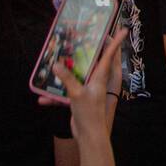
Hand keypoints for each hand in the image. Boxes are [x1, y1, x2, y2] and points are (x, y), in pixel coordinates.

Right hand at [38, 27, 126, 165]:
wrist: (89, 135)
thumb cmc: (89, 113)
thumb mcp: (77, 94)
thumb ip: (67, 79)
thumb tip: (56, 64)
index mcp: (100, 76)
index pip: (109, 55)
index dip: (115, 42)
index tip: (122, 29)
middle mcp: (95, 80)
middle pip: (93, 61)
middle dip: (87, 51)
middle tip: (81, 37)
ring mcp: (87, 89)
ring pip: (76, 76)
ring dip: (65, 73)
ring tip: (54, 64)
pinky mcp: (79, 98)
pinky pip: (67, 91)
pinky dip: (56, 95)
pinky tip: (42, 98)